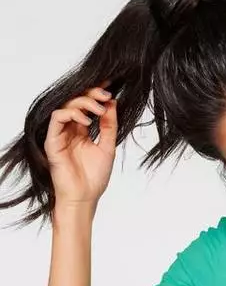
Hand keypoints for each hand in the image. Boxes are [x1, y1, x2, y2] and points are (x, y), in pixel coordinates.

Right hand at [44, 81, 117, 207]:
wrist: (85, 197)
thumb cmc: (94, 177)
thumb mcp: (108, 147)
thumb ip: (109, 126)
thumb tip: (113, 103)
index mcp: (82, 131)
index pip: (86, 107)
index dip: (96, 95)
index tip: (111, 88)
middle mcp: (70, 130)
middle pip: (75, 102)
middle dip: (91, 95)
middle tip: (106, 96)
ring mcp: (60, 134)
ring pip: (66, 106)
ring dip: (83, 103)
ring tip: (99, 110)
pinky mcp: (52, 141)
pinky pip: (57, 118)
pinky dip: (72, 114)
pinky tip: (86, 121)